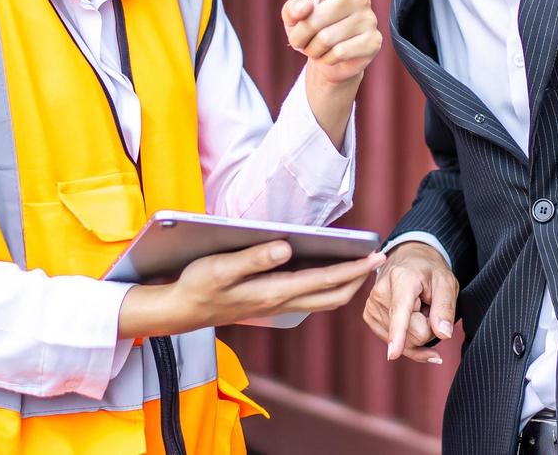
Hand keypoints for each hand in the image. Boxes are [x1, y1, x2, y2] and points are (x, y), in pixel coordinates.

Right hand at [119, 241, 385, 338]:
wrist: (179, 311)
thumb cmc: (197, 285)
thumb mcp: (220, 267)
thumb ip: (254, 257)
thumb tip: (286, 247)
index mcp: (273, 291)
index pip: (324, 281)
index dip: (353, 269)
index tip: (376, 256)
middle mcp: (280, 302)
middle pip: (332, 296)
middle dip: (358, 279)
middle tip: (378, 259)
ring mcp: (276, 306)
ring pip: (322, 300)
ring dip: (344, 284)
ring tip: (359, 263)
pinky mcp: (269, 303)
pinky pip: (308, 298)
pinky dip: (326, 286)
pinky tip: (326, 270)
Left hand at [283, 0, 382, 85]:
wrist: (327, 60)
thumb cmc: (310, 32)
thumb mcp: (293, 19)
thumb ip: (292, 9)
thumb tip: (305, 8)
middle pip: (316, 18)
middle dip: (301, 35)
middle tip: (305, 40)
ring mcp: (369, 19)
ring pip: (326, 38)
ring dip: (313, 50)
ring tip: (320, 48)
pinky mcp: (374, 41)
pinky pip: (338, 52)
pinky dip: (327, 59)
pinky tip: (333, 56)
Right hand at [363, 241, 458, 364]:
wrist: (408, 259)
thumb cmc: (429, 270)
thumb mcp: (446, 281)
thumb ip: (445, 307)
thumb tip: (443, 334)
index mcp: (401, 279)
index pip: (401, 312)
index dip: (398, 333)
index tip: (393, 354)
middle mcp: (380, 293)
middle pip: (413, 334)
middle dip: (428, 326)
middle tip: (428, 305)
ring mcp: (371, 306)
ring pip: (405, 342)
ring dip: (418, 330)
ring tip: (418, 307)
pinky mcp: (369, 317)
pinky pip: (396, 344)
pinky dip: (409, 338)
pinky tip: (411, 319)